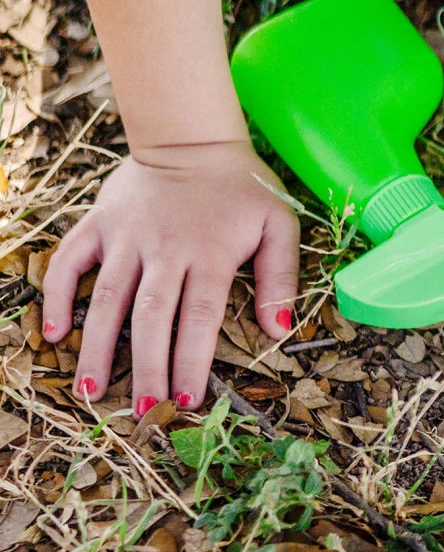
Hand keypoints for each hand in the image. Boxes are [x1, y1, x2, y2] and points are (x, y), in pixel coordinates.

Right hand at [40, 140, 299, 415]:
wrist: (193, 139)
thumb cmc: (242, 188)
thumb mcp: (279, 223)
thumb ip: (281, 275)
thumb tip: (280, 329)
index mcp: (210, 253)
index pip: (199, 317)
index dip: (191, 360)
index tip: (185, 400)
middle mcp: (165, 248)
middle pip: (151, 317)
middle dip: (147, 367)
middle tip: (142, 411)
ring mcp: (127, 237)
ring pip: (107, 298)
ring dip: (98, 346)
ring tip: (91, 391)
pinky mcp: (99, 224)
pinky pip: (69, 262)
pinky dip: (57, 295)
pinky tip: (53, 333)